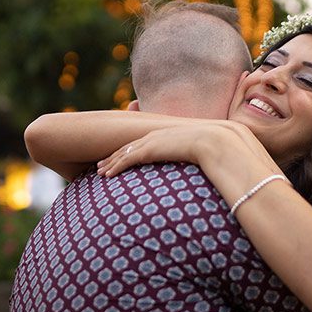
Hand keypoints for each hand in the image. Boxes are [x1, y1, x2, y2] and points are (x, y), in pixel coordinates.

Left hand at [96, 123, 225, 176]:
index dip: (127, 151)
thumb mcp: (198, 154)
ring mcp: (151, 142)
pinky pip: (127, 160)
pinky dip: (115, 167)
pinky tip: (106, 175)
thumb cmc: (211, 148)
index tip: (117, 158)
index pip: (141, 144)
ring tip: (98, 171)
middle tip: (100, 164)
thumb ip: (191, 160)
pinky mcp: (149, 150)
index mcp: (164, 136)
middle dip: (113, 156)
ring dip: (110, 163)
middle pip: (127, 147)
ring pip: (123, 154)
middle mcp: (154, 136)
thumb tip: (198, 170)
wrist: (212, 141)